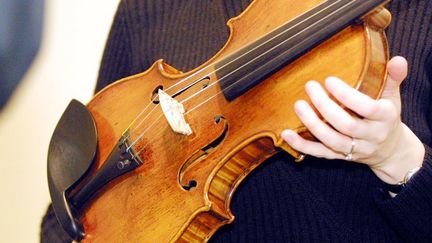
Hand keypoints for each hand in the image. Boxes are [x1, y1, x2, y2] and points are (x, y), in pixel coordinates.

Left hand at [281, 56, 424, 183]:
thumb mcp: (394, 97)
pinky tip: (286, 134)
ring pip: (331, 140)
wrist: (390, 151)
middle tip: (310, 86)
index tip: (329, 80)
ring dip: (312, 123)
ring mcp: (355, 149)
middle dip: (325, 106)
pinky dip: (302, 145)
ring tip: (298, 105)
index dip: (347, 95)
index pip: (368, 108)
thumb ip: (394, 78)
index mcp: (385, 118)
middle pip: (346, 124)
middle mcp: (370, 136)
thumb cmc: (387, 118)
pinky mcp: (340, 157)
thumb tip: (397, 59)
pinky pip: (320, 154)